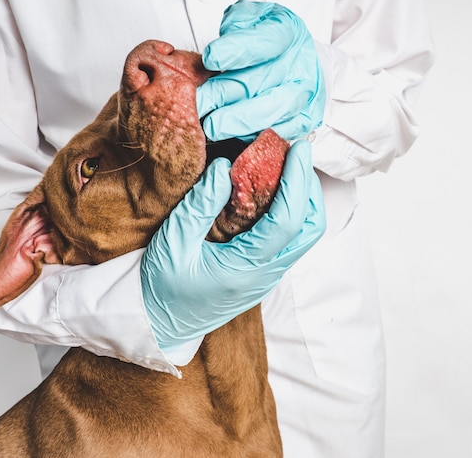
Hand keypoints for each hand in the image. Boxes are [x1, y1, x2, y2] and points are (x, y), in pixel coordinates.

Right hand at [141, 140, 324, 351]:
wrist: (160, 323)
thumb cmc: (162, 287)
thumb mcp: (173, 243)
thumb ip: (199, 205)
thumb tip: (224, 166)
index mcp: (247, 268)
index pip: (288, 220)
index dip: (297, 180)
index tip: (299, 148)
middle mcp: (267, 274)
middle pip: (311, 228)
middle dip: (309, 188)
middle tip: (296, 154)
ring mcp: (269, 276)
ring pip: (305, 235)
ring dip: (304, 200)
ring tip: (288, 168)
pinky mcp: (264, 273)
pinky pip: (291, 240)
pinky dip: (292, 211)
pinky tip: (274, 192)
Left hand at [197, 0, 325, 141]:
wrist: (296, 60)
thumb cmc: (267, 41)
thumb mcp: (250, 20)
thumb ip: (235, 27)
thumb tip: (217, 55)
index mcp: (289, 32)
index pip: (266, 41)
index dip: (237, 51)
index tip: (210, 59)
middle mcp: (301, 64)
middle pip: (266, 80)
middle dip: (228, 93)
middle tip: (200, 102)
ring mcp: (306, 94)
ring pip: (276, 109)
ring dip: (241, 121)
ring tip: (213, 126)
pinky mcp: (305, 119)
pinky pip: (282, 131)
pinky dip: (257, 135)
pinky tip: (234, 136)